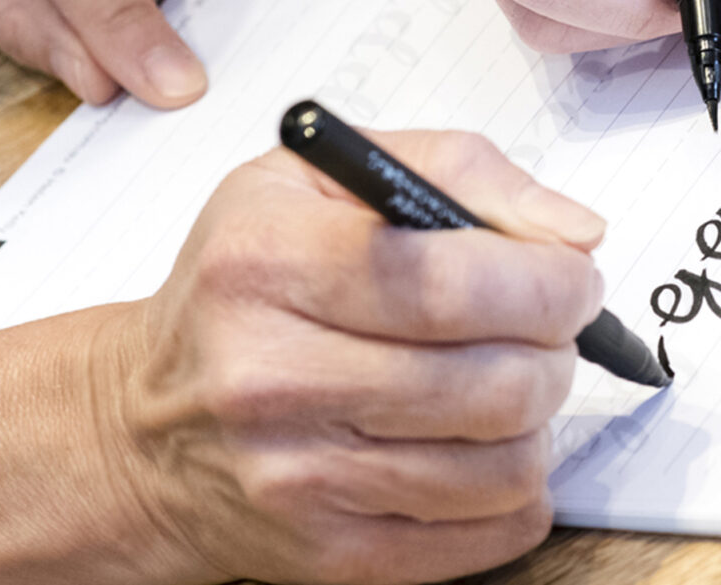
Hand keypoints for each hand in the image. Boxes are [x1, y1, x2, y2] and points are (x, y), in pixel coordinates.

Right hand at [101, 131, 607, 583]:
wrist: (144, 428)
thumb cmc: (241, 291)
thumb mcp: (315, 182)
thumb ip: (458, 173)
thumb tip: (575, 234)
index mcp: (268, 262)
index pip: (449, 284)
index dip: (546, 283)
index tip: (569, 278)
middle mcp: (272, 375)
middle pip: (495, 382)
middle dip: (554, 351)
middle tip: (542, 333)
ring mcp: (299, 478)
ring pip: (507, 465)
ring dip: (534, 422)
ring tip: (497, 388)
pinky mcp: (330, 555)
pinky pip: (490, 534)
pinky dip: (514, 492)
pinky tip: (475, 450)